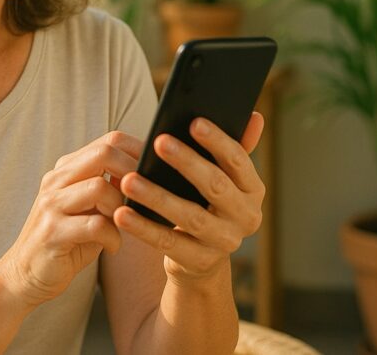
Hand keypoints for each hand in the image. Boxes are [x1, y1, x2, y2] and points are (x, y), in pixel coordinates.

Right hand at [0, 131, 142, 306]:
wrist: (25, 274)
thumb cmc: (68, 240)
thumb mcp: (89, 208)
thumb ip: (110, 188)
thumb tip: (147, 171)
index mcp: (66, 169)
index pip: (108, 140)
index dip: (138, 150)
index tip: (156, 168)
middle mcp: (56, 180)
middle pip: (103, 153)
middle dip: (133, 172)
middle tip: (145, 196)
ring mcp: (51, 204)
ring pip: (99, 187)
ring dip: (121, 208)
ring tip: (123, 225)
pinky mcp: (52, 232)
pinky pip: (95, 225)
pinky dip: (113, 237)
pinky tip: (113, 247)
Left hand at [114, 112, 265, 283]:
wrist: (202, 258)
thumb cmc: (208, 202)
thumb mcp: (224, 178)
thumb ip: (236, 147)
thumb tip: (254, 115)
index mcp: (253, 190)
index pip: (238, 161)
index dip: (217, 141)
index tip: (193, 121)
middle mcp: (246, 217)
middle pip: (216, 186)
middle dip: (187, 162)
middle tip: (159, 142)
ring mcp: (224, 242)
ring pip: (189, 216)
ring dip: (157, 197)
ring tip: (128, 180)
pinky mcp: (199, 261)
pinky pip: (167, 243)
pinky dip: (143, 228)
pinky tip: (121, 213)